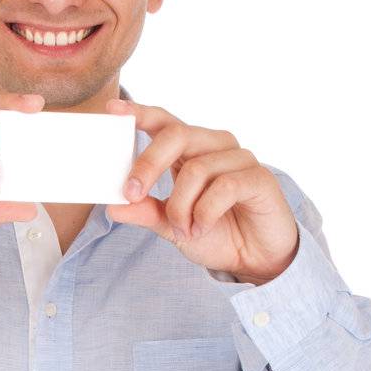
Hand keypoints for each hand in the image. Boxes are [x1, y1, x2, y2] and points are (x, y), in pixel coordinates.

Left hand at [104, 97, 298, 284]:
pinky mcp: (259, 177)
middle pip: (176, 135)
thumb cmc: (215, 234)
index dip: (140, 113)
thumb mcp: (172, 226)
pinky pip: (223, 186)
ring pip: (196, 168)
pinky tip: (203, 227)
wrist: (255, 260)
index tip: (112, 111)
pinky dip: (205, 212)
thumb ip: (145, 213)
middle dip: (148, 164)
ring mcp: (239, 159)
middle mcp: (215, 146)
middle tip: (133, 193)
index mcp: (191, 151)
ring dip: (181, 206)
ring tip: (185, 229)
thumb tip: (113, 207)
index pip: (164, 123)